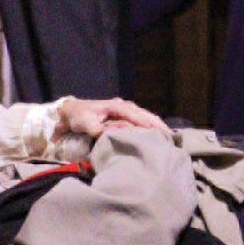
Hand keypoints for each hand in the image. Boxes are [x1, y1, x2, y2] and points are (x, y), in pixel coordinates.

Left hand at [55, 96, 169, 137]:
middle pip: (145, 115)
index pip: (136, 115)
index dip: (148, 124)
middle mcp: (124, 106)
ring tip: (169, 138)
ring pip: (145, 117)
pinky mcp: (125, 117)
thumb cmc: (79, 117)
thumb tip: (116, 132)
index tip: (159, 133)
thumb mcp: (86, 123)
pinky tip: (157, 135)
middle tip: (172, 138)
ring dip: (157, 126)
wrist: (71, 113)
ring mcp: (125, 110)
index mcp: (117, 106)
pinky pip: (141, 120)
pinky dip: (150, 126)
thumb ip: (99, 129)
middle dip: (158, 125)